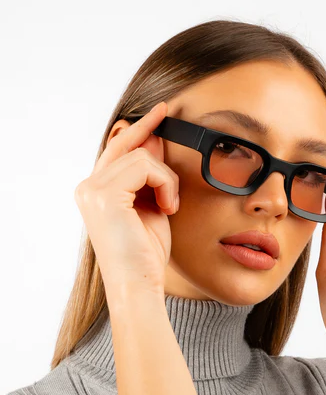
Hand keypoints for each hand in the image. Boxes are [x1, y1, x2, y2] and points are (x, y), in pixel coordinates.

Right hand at [74, 101, 178, 299]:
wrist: (139, 284)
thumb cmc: (146, 253)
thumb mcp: (151, 205)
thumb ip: (150, 175)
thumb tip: (155, 141)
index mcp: (96, 191)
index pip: (116, 150)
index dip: (138, 130)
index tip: (159, 113)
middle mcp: (88, 187)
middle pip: (123, 144)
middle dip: (148, 128)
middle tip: (166, 109)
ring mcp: (92, 189)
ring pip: (140, 156)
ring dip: (166, 179)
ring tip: (169, 205)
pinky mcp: (104, 194)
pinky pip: (145, 167)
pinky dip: (165, 184)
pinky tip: (167, 207)